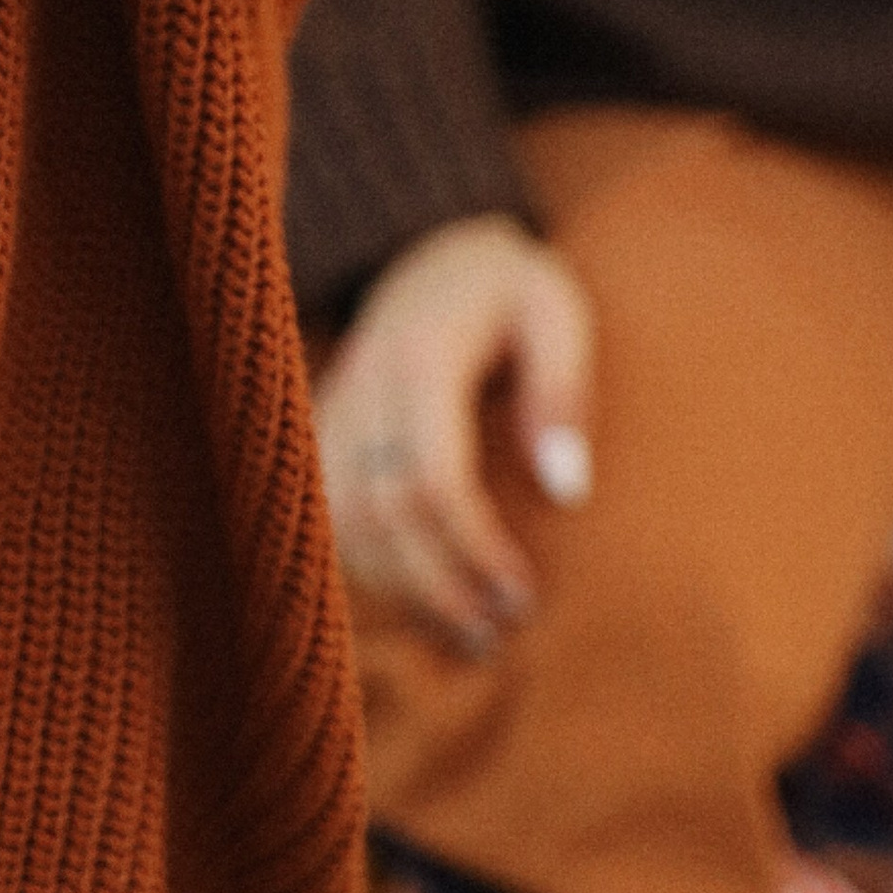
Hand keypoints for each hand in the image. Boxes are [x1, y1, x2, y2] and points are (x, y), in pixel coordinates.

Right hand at [312, 216, 594, 655]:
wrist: (439, 257)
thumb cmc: (515, 290)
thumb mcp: (558, 311)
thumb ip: (563, 391)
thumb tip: (566, 492)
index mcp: (421, 354)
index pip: (431, 475)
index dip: (474, 548)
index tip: (524, 596)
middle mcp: (363, 383)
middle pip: (382, 511)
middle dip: (441, 585)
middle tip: (503, 630)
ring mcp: (336, 408)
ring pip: (345, 522)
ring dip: (404, 591)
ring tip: (474, 636)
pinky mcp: (327, 432)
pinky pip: (330, 515)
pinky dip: (372, 570)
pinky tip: (426, 605)